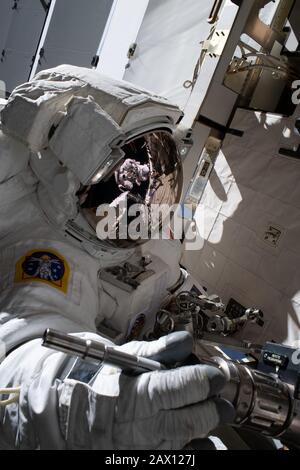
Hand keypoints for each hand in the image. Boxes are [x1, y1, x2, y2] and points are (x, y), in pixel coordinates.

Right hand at [66, 332, 234, 448]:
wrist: (73, 413)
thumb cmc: (103, 380)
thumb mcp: (128, 358)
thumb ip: (160, 350)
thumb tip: (186, 340)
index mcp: (136, 394)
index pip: (178, 388)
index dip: (202, 381)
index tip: (215, 376)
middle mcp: (139, 426)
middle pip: (188, 421)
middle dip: (212, 409)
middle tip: (221, 400)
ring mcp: (142, 448)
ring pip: (185, 441)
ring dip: (204, 427)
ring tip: (209, 413)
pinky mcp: (145, 460)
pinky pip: (178, 459)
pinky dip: (195, 449)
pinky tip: (201, 439)